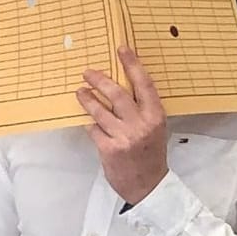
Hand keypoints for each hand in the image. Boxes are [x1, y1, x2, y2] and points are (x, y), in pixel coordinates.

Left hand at [77, 46, 168, 206]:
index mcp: (156, 116)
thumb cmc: (151, 155)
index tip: (122, 49)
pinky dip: (90, 124)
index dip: (132, 65)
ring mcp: (124, 136)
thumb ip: (143, 110)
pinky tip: (88, 121)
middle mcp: (141, 124)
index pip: (144, 84)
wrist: (148, 185)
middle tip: (88, 73)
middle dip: (100, 80)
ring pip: (100, 110)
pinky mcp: (109, 148)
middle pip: (117, 94)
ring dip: (87, 99)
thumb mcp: (156, 129)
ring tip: (80, 92)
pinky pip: (94, 129)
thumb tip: (122, 88)